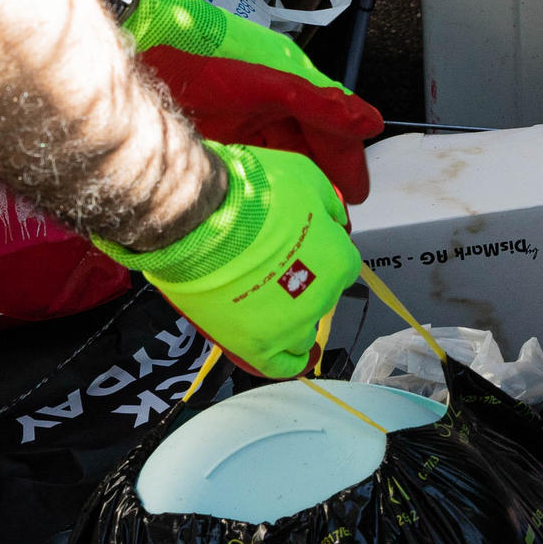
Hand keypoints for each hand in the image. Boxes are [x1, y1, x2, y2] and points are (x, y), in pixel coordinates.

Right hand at [96, 142, 357, 377]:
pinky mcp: (255, 346)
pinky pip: (278, 366)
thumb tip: (334, 218)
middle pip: (320, 296)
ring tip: (267, 305)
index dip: (320, 253)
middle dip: (303, 282)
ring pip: (302, 333)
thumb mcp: (305, 177)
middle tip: (271, 265)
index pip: (341, 264)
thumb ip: (326, 203)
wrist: (200, 218)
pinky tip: (283, 356)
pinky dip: (285, 363)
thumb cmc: (251, 192)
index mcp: (338, 259)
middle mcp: (322, 298)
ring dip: (292, 320)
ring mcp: (289, 326)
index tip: (300, 245)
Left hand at [123, 0, 384, 202]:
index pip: (329, 128)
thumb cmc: (197, 59)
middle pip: (308, 148)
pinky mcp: (218, 138)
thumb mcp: (263, 84)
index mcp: (287, 86)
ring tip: (309, 217)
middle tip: (337, 215)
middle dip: (325, 181)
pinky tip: (271, 205)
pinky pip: (255, 165)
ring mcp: (243, 123)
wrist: (140, 58)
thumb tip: (366, 121)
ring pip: (283, 160)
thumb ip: (316, 103)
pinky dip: (268, 185)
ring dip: (298, 187)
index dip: (346, 161)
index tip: (358, 192)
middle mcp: (268, 106)